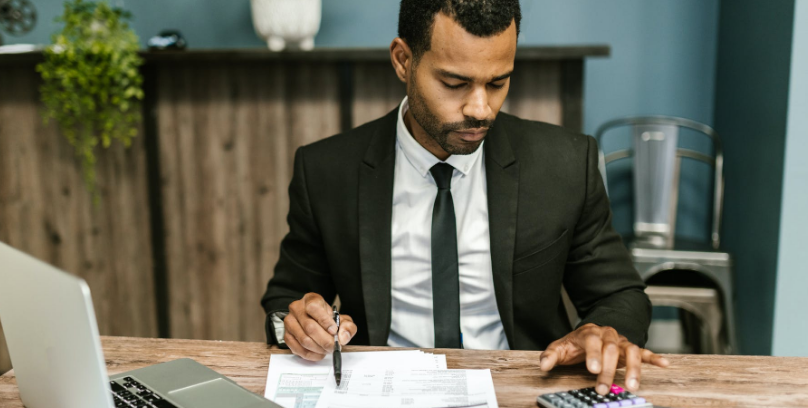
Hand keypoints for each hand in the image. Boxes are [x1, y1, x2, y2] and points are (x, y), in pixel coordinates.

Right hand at [283, 293, 357, 360]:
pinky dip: (311, 354)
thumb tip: (343, 337)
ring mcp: (290, 322)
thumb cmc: (328, 320)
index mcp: (310, 300)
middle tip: (334, 346)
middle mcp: (297, 309)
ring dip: (318, 348)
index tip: (334, 331)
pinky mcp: (287, 336)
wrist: (316, 322)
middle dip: (325, 340)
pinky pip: (298, 349)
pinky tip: (319, 353)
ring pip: (304, 340)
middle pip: (309, 327)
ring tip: (327, 349)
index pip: (314, 308)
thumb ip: (347, 327)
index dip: (324, 321)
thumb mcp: (342, 319)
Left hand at [539, 323, 668, 394]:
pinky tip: (664, 364)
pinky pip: (644, 352)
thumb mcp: (559, 348)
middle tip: (602, 388)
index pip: (592, 341)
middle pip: (611, 349)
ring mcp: (620, 341)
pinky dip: (653, 357)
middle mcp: (607, 334)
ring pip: (630, 351)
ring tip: (631, 386)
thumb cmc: (574, 344)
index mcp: (589, 332)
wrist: (589, 333)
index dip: (593, 355)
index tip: (592, 369)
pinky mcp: (630, 349)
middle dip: (607, 370)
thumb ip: (551, 356)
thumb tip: (543, 365)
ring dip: (632, 368)